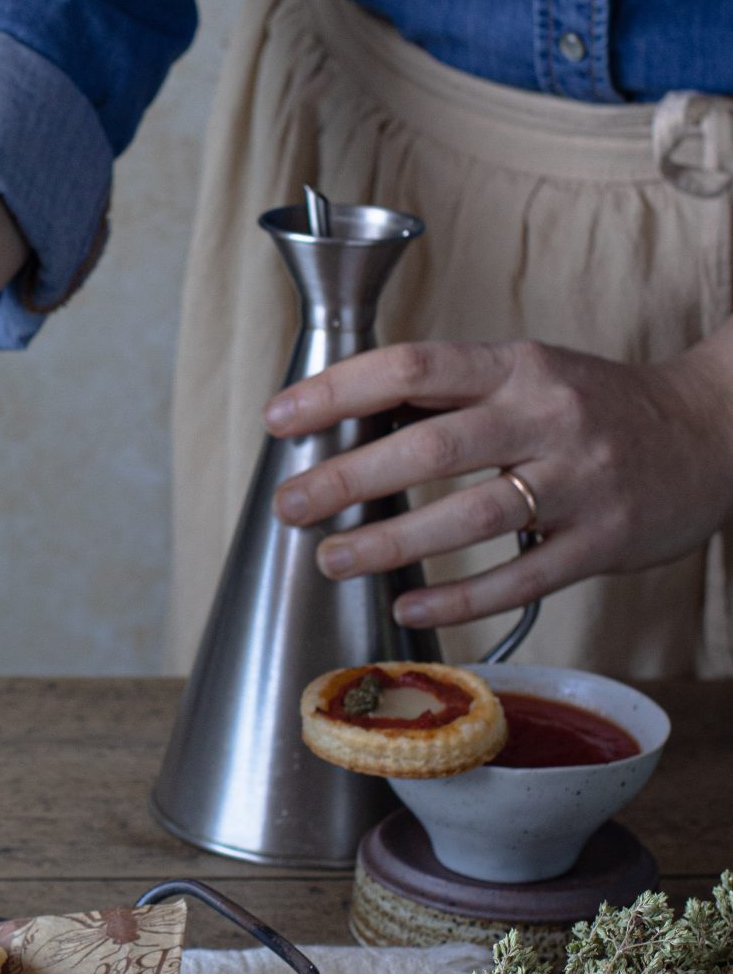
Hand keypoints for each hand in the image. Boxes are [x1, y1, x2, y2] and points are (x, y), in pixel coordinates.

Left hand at [266, 332, 732, 626]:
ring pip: (472, 515)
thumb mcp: (529, 372)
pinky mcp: (602, 543)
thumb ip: (451, 392)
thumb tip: (345, 414)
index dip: (340, 391)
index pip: (415, 366)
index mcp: (518, 367)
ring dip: (393, 544)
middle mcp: (547, 418)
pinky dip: (459, 597)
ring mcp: (579, 483)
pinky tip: (409, 607)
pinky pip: (521, 576)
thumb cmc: (596, 405)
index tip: (282, 419)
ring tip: (334, 560)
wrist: (709, 432)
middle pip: (434, 445)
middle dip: (350, 477)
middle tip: (290, 504)